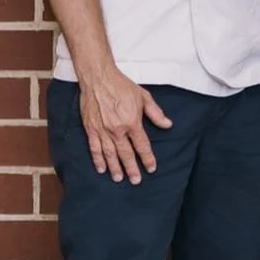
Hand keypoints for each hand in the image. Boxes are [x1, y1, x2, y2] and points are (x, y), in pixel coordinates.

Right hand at [77, 67, 172, 183]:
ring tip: (119, 178)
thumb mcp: (143, 97)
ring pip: (110, 154)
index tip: (151, 168)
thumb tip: (167, 125)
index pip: (142, 145)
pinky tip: (101, 168)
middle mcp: (117, 129)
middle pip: (126, 154)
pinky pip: (94, 148)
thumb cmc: (121, 86)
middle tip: (135, 181)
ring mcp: (103, 130)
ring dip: (115, 168)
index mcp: (132, 122)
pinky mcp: (91, 129)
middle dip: (132, 169)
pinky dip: (98, 159)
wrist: (98, 78)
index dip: (147, 158)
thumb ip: (155, 113)